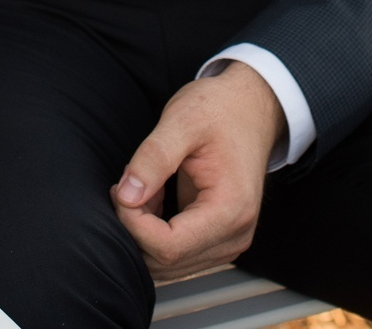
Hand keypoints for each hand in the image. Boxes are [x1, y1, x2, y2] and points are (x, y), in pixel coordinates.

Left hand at [112, 64, 285, 282]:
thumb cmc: (221, 110)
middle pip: (166, 261)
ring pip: (167, 263)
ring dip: (143, 231)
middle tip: (126, 185)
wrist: (251, 108)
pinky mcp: (217, 240)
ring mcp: (228, 242)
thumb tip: (126, 196)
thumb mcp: (182, 121)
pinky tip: (152, 198)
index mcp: (231, 209)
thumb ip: (153, 158)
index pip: (169, 247)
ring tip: (143, 186)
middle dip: (135, 227)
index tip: (120, 189)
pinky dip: (153, 232)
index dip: (133, 224)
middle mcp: (235, 235)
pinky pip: (175, 254)